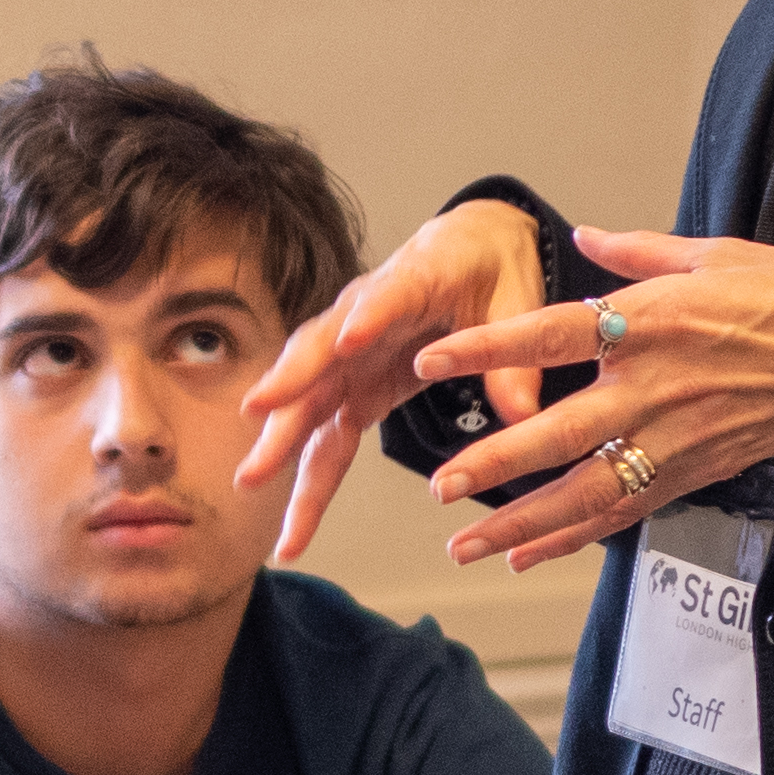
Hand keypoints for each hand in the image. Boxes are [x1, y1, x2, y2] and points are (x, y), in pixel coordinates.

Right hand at [234, 199, 549, 562]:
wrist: (467, 249)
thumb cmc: (487, 269)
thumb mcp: (516, 301)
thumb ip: (514, 358)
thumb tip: (522, 416)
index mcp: (411, 281)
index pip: (385, 299)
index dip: (367, 319)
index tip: (347, 342)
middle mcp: (361, 320)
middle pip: (319, 355)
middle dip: (289, 389)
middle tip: (260, 419)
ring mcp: (348, 359)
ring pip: (308, 401)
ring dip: (280, 442)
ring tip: (251, 483)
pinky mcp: (352, 389)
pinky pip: (325, 437)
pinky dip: (309, 478)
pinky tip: (295, 525)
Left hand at [407, 227, 773, 574]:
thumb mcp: (723, 252)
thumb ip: (642, 252)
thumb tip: (587, 237)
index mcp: (657, 319)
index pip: (552, 333)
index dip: (487, 348)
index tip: (431, 361)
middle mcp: (660, 384)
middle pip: (559, 432)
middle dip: (493, 464)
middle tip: (439, 487)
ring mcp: (681, 436)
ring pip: (588, 490)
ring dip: (523, 523)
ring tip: (465, 544)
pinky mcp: (703, 469)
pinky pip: (629, 509)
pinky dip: (576, 536)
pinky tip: (531, 554)